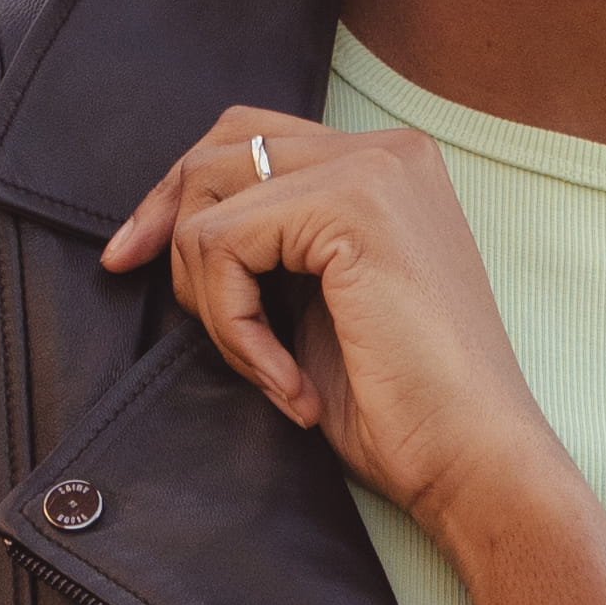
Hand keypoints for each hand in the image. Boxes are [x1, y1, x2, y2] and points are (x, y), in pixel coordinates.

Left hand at [100, 110, 560, 552]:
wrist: (475, 464)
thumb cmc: (404, 409)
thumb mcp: (318, 306)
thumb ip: (271, 250)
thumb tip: (170, 230)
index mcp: (387, 166)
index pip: (249, 141)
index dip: (178, 198)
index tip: (130, 260)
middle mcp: (386, 150)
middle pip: (219, 150)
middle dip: (169, 229)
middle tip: (171, 306)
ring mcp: (372, 170)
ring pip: (210, 204)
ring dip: (213, 303)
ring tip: (268, 370)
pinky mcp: (351, 207)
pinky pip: (224, 246)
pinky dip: (234, 328)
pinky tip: (287, 382)